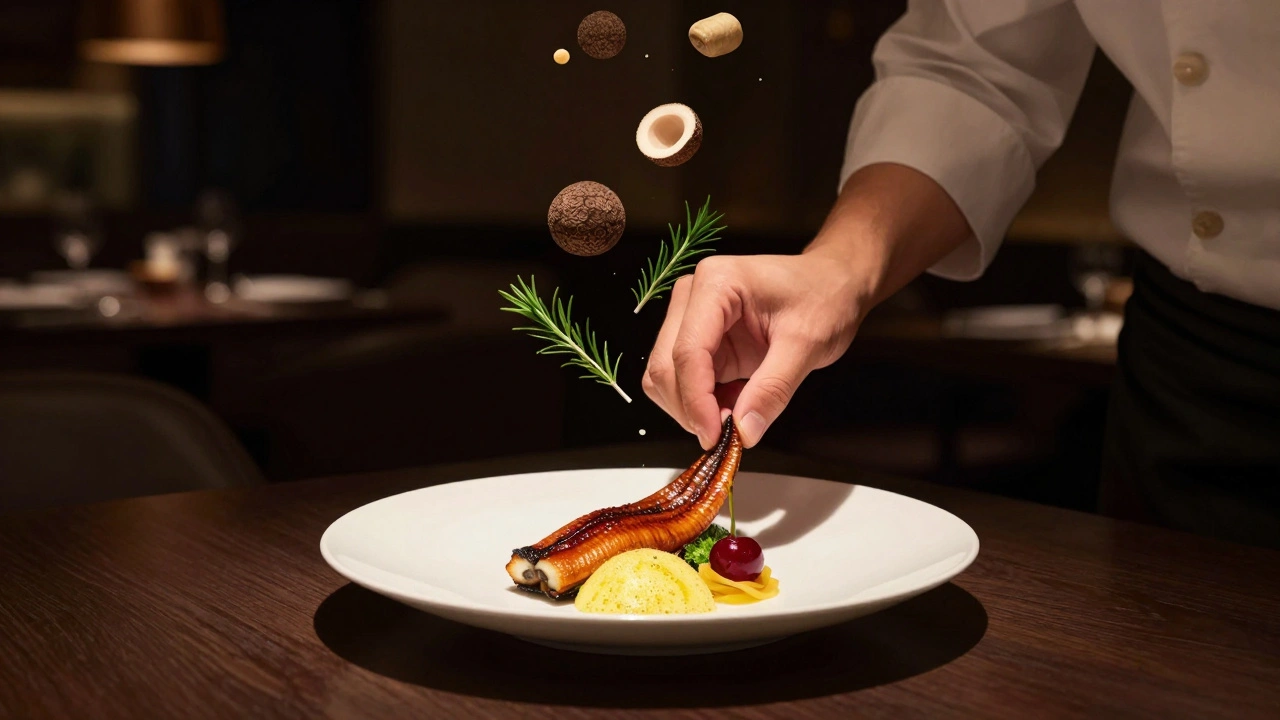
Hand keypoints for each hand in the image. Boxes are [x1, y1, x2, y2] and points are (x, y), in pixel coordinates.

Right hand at [641, 250, 868, 448]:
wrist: (832, 282)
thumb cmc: (824, 297)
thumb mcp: (807, 344)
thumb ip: (773, 389)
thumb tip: (744, 431)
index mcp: (716, 284)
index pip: (688, 351)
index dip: (696, 400)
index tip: (715, 436)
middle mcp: (693, 296)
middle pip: (666, 365)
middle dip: (690, 408)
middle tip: (725, 436)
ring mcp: (691, 317)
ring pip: (666, 376)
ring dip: (691, 408)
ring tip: (735, 417)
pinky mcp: (700, 339)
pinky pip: (684, 380)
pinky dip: (701, 403)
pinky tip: (734, 404)